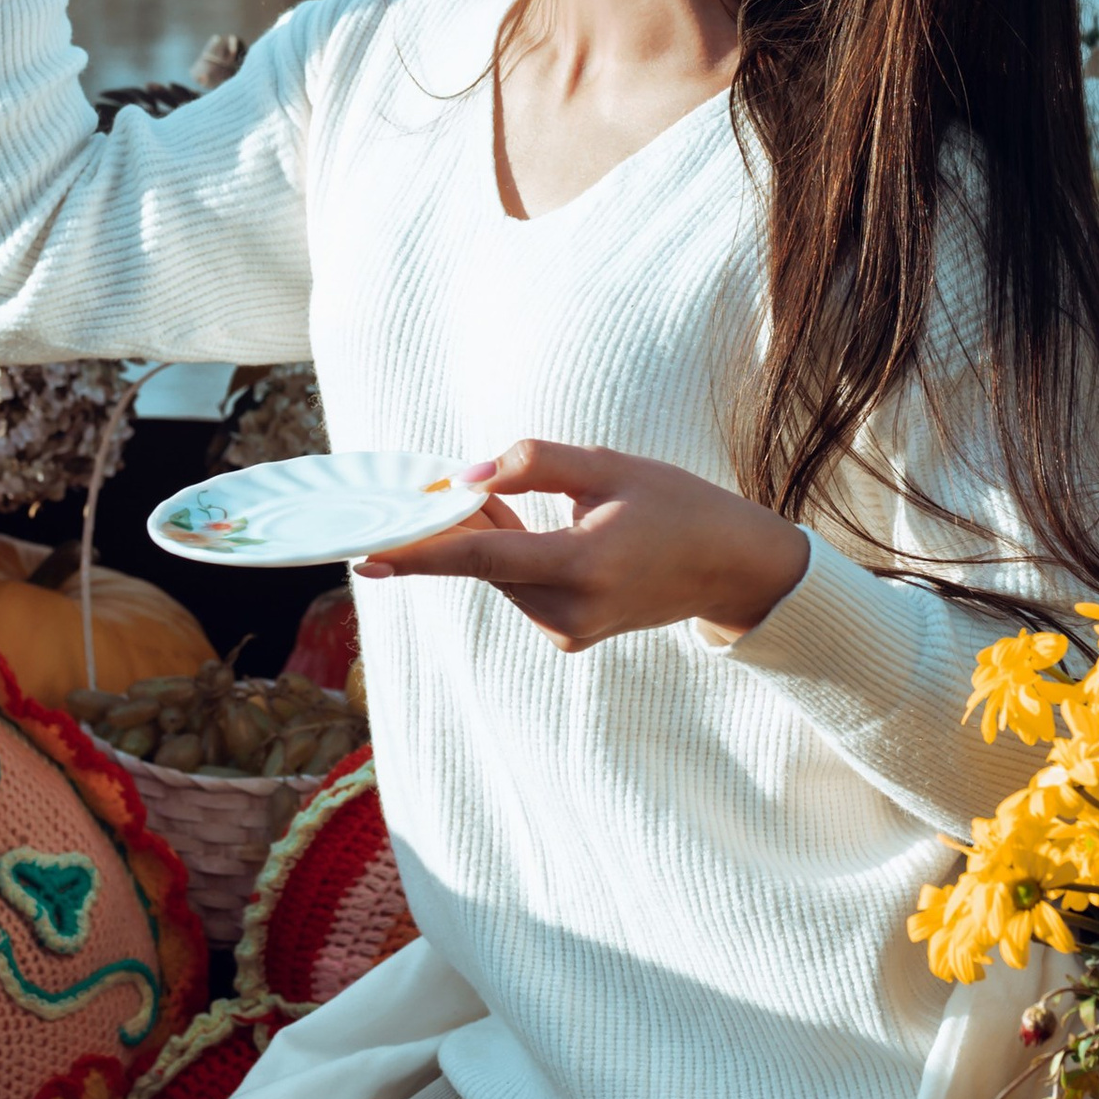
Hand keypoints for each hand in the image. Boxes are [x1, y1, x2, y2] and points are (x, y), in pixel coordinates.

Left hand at [356, 438, 808, 653]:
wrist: (730, 567)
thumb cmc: (677, 505)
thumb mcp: (610, 466)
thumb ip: (535, 463)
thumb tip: (467, 478)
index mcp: (583, 565)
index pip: (482, 559)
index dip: (421, 554)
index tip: (368, 556)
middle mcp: (570, 609)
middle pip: (486, 562)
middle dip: (459, 523)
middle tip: (446, 483)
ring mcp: (569, 628)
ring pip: (499, 574)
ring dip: (490, 536)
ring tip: (517, 501)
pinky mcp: (569, 634)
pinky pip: (520, 586)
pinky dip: (515, 556)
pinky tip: (537, 530)